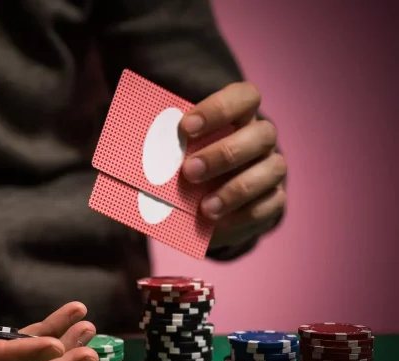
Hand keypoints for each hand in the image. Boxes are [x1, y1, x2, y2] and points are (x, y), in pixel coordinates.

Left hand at [179, 82, 286, 249]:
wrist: (206, 211)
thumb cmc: (187, 172)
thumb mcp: (174, 159)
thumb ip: (164, 153)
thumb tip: (128, 158)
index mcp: (239, 117)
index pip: (244, 97)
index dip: (219, 108)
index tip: (186, 127)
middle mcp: (261, 139)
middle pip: (262, 133)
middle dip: (224, 153)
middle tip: (189, 172)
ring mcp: (272, 169)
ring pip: (273, 169)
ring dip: (236, 189)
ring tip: (204, 208)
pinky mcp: (275, 200)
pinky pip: (270, 204)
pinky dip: (243, 214)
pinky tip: (217, 222)